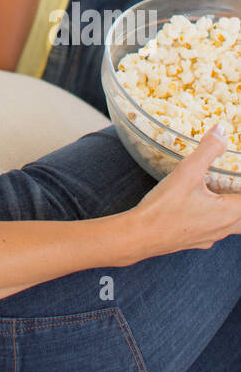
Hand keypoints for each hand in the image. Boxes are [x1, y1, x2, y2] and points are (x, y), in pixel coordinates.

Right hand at [128, 124, 240, 258]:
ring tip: (223, 192)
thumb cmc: (164, 208)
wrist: (141, 236)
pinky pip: (216, 230)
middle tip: (233, 184)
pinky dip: (217, 218)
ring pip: (233, 225)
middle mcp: (224, 228)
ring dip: (233, 211)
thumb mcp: (187, 172)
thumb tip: (221, 131)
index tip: (236, 176)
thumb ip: (208, 150)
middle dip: (240, 198)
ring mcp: (210, 237)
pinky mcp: (197, 241)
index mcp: (229, 212)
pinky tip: (202, 207)